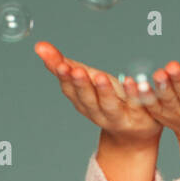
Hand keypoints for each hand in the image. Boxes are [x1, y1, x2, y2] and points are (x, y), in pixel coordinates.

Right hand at [34, 40, 162, 142]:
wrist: (134, 135)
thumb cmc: (107, 100)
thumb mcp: (86, 81)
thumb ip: (63, 65)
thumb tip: (39, 45)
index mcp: (83, 102)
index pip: (70, 90)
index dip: (64, 78)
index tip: (60, 65)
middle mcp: (98, 112)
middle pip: (87, 99)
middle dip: (81, 85)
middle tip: (76, 71)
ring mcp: (119, 116)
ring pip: (109, 105)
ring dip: (104, 92)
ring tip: (100, 77)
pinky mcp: (140, 117)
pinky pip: (136, 105)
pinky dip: (133, 93)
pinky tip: (131, 81)